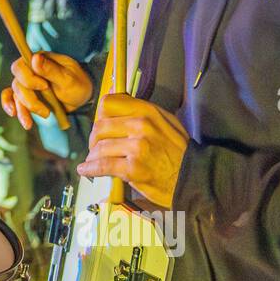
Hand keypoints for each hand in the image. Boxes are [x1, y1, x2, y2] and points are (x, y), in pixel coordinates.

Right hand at [1, 52, 93, 129]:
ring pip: (15, 95)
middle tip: (47, 109)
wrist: (81, 98)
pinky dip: (11, 106)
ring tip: (43, 116)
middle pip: (17, 84)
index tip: (44, 87)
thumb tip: (35, 58)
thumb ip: (51, 70)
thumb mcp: (68, 78)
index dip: (28, 79)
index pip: (20, 66)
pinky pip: (11, 99)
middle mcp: (29, 70)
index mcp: (38, 60)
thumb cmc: (77, 84)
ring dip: (24, 109)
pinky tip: (16, 114)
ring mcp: (26, 84)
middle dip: (29, 99)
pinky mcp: (26, 96)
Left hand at [78, 94, 188, 208]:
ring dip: (92, 156)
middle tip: (95, 147)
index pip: (109, 103)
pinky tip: (85, 171)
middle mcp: (141, 125)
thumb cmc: (179, 151)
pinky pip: (102, 166)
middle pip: (100, 126)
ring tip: (92, 161)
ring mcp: (137, 147)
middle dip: (94, 139)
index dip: (100, 115)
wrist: (194, 177)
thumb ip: (142, 113)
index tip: (101, 125)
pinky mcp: (133, 168)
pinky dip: (90, 169)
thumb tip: (116, 109)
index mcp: (148, 111)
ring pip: (100, 147)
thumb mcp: (166, 122)